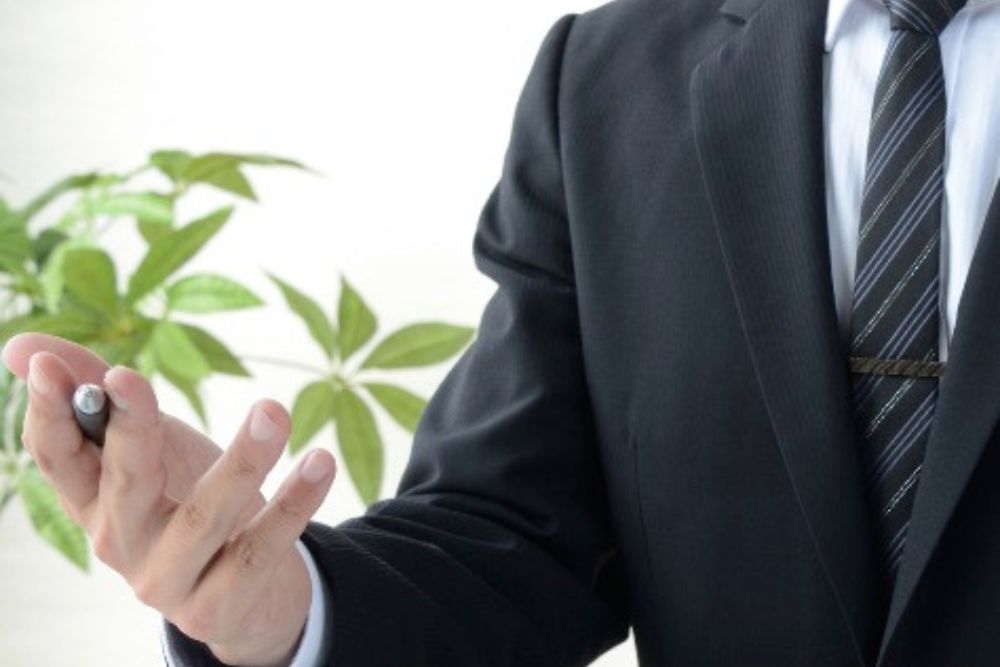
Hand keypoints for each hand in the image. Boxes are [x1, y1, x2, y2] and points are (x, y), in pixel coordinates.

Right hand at [2, 332, 336, 666]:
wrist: (244, 595)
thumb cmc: (188, 501)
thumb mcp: (150, 449)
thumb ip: (100, 397)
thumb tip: (21, 345)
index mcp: (95, 502)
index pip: (58, 458)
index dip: (49, 411)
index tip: (46, 363)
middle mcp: (121, 543)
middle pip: (124, 482)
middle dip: (127, 428)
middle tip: (130, 375)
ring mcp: (168, 580)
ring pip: (204, 516)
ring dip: (243, 460)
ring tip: (275, 411)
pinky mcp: (218, 606)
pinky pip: (260, 549)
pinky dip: (293, 504)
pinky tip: (320, 461)